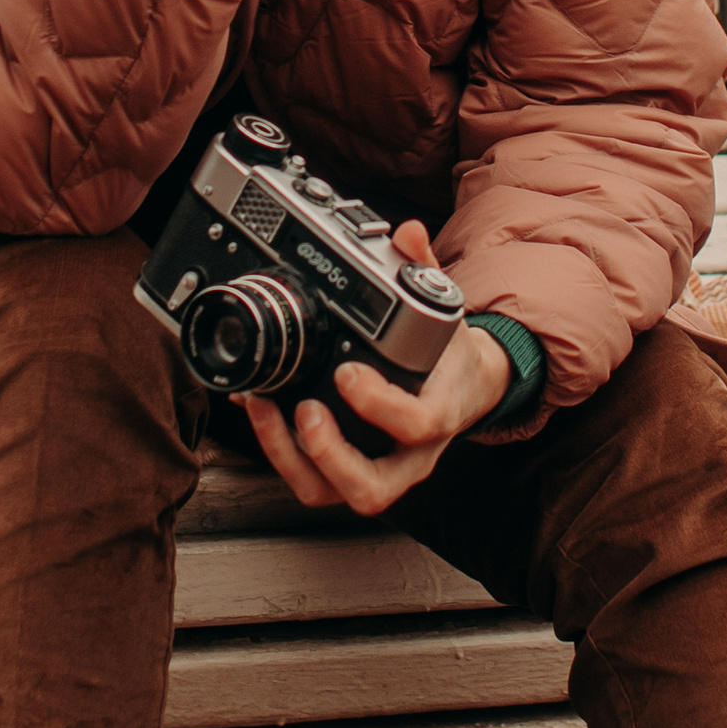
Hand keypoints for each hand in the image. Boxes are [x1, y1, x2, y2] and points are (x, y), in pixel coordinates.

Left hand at [238, 222, 514, 516]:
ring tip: (266, 408)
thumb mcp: (448, 311)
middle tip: (304, 409)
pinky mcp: (350, 472)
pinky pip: (313, 480)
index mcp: (440, 416)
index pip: (418, 425)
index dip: (379, 405)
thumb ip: (426, 270)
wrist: (466, 388)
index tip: (347, 371)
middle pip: (372, 488)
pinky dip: (278, 450)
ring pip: (335, 493)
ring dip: (291, 458)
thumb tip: (409, 233)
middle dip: (328, 453)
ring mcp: (380, 470)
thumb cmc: (450, 358)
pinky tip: (260, 408)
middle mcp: (410, 456)